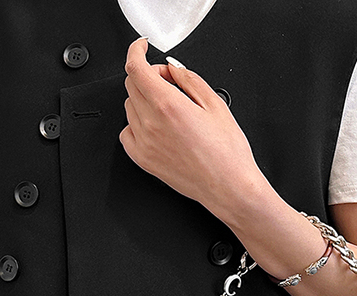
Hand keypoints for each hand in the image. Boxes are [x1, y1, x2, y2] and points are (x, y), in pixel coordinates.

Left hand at [119, 37, 266, 222]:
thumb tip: (172, 68)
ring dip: (144, 101)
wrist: (229, 188)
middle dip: (149, 77)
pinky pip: (127, 132)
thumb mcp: (216, 105)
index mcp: (169, 105)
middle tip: (171, 85)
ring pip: (130, 107)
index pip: (136, 67)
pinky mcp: (143, 160)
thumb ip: (189, 79)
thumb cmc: (228, 154)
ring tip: (170, 113)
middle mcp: (152, 123)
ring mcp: (144, 143)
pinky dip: (137, 125)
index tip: (141, 47)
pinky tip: (158, 129)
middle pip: (132, 84)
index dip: (136, 50)